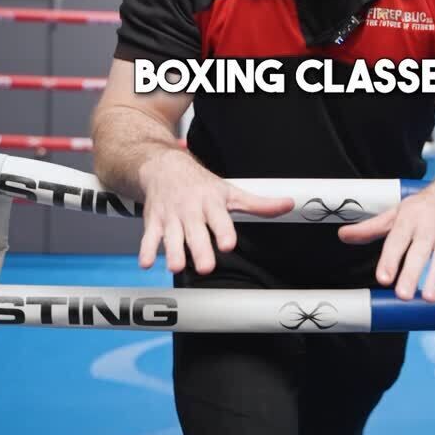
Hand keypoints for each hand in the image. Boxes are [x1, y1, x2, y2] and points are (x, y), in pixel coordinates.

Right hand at [138, 151, 293, 273]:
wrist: (164, 167)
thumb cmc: (201, 185)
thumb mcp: (231, 192)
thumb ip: (258, 204)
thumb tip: (288, 205)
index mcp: (211, 203)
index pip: (219, 219)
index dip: (223, 231)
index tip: (227, 244)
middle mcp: (191, 210)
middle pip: (195, 232)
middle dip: (199, 249)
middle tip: (206, 266)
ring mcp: (171, 216)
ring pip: (171, 237)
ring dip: (172, 252)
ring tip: (176, 266)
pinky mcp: (153, 222)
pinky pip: (149, 237)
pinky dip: (146, 250)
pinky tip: (147, 262)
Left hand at [337, 174, 434, 301]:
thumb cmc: (422, 207)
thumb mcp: (395, 214)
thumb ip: (370, 228)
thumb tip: (342, 235)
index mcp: (408, 221)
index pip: (396, 241)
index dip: (390, 260)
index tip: (383, 279)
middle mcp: (427, 227)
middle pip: (419, 252)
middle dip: (412, 274)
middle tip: (403, 295)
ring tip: (429, 298)